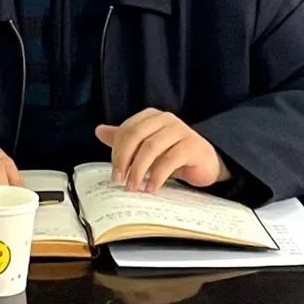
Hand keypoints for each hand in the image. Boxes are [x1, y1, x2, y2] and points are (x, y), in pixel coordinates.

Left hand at [94, 109, 231, 192]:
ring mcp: (181, 130)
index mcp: (152, 116)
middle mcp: (166, 119)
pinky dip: (157, 176)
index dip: (117, 151)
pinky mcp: (193, 146)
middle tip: (120, 180)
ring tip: (134, 186)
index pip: (127, 129)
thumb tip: (99, 130)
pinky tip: (151, 187)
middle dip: (124, 159)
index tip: (114, 172)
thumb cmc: (172, 153)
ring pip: (152, 147)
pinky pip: (170, 159)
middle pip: (137, 135)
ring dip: (139, 169)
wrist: (204, 163)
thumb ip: (124, 138)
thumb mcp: (146, 146)